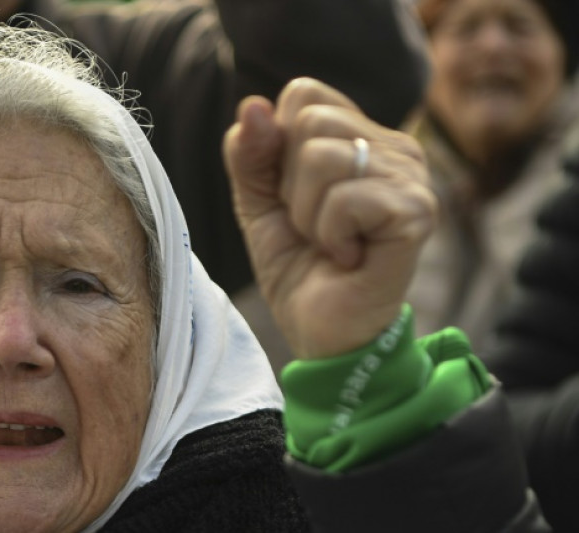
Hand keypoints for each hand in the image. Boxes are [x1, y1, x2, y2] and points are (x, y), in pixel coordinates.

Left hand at [223, 78, 434, 358]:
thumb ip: (250, 153)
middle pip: (310, 120)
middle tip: (312, 225)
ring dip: (307, 213)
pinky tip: (349, 257)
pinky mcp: (416, 211)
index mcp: (361, 136)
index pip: (303, 93)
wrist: (323, 333)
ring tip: (330, 242)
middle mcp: (396, 147)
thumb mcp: (257, 202)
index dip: (277, 146)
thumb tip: (251, 105)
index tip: (290, 195)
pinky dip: (328, 234)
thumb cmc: (298, 267)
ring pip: (322, 156)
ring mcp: (412, 177)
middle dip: (290, 183)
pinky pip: (344, 198)